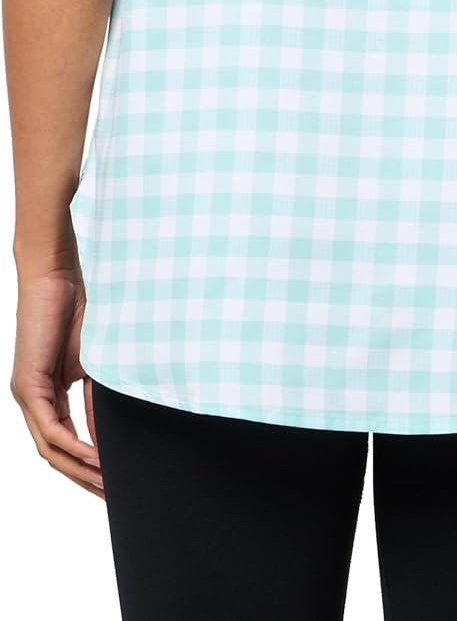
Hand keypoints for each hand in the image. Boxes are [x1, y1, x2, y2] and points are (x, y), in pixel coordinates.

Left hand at [10, 254, 103, 497]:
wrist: (58, 277)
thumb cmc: (76, 310)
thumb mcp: (95, 366)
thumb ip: (97, 401)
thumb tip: (107, 438)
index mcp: (47, 396)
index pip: (64, 444)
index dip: (86, 467)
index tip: (113, 482)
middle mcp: (32, 401)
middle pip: (54, 456)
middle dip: (83, 479)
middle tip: (112, 496)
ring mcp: (26, 395)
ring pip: (49, 449)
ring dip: (79, 470)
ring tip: (107, 483)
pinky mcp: (27, 386)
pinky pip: (50, 429)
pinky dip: (72, 446)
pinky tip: (94, 458)